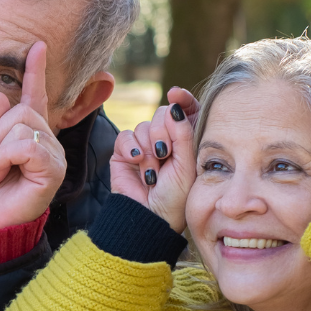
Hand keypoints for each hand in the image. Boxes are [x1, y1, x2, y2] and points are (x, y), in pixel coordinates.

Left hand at [0, 41, 65, 230]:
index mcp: (30, 134)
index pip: (35, 97)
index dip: (35, 72)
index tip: (37, 46)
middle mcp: (47, 141)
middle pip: (21, 110)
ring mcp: (53, 154)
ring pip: (22, 125)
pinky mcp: (53, 169)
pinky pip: (27, 145)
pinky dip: (5, 157)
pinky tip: (0, 173)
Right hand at [109, 87, 197, 232]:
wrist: (149, 216)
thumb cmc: (174, 196)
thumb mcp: (186, 163)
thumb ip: (183, 132)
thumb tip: (175, 105)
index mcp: (186, 141)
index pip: (185, 111)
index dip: (182, 100)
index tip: (176, 94)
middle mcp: (165, 141)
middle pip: (161, 114)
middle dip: (163, 132)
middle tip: (164, 154)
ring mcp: (144, 146)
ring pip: (144, 126)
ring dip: (148, 149)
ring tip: (152, 171)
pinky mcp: (124, 153)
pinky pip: (125, 136)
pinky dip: (131, 148)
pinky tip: (137, 162)